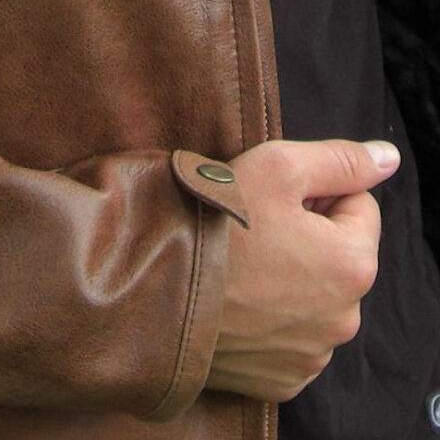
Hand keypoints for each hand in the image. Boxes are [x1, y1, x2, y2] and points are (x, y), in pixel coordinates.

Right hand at [206, 138, 400, 402]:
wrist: (151, 290)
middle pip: (337, 254)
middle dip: (306, 237)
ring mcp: (312, 356)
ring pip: (314, 296)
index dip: (315, 192)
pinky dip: (269, 318)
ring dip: (288, 278)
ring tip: (240, 265)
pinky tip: (236, 301)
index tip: (273, 198)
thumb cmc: (215, 221)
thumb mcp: (278, 166)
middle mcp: (345, 319)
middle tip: (252, 228)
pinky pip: (290, 336)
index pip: (358, 206)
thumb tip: (387, 158)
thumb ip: (341, 160)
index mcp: (354, 264)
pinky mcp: (280, 380)